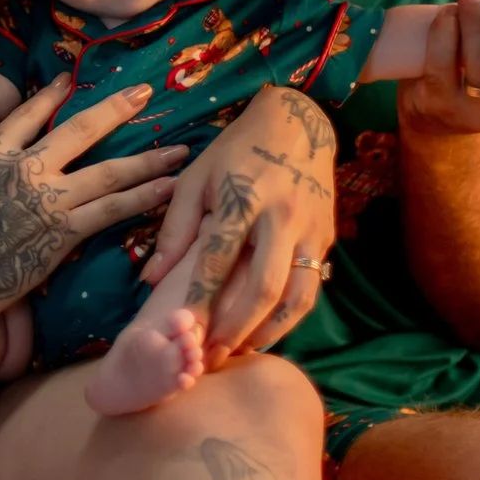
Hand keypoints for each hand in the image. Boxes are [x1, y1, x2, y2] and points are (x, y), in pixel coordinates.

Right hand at [0, 76, 189, 328]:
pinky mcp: (63, 232)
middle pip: (79, 130)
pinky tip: (166, 190)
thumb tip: (18, 160)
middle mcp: (23, 169)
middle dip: (116, 109)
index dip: (50, 96)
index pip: (26, 115)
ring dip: (148, 160)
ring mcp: (46, 200)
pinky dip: (142, 198)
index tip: (70, 79)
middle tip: (143, 94)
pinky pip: (111, 210)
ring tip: (178, 150)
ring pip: (108, 171)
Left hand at [138, 86, 337, 367]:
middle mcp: (281, 216)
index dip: (199, 302)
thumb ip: (175, 228)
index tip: (182, 333)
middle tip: (211, 356)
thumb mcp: (196, 177)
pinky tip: (266, 330)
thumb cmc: (235, 151)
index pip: (216, 260)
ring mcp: (311, 229)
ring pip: (297, 297)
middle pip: (262, 287)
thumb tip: (150, 278)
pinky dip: (290, 317)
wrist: (298, 124)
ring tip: (239, 350)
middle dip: (235, 328)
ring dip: (269, 332)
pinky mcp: (328, 238)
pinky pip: (312, 287)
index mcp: (242, 197)